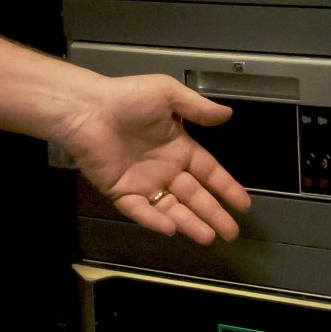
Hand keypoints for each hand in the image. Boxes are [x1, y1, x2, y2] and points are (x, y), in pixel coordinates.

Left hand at [50, 73, 253, 244]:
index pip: (208, 172)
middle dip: (214, 214)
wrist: (87, 109)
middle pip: (195, 196)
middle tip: (231, 233)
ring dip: (190, 223)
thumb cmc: (127, 98)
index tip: (243, 204)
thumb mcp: (167, 94)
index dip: (226, 188)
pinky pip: (141, 210)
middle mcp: (164, 168)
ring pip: (172, 208)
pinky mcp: (122, 192)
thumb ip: (197, 108)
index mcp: (178, 147)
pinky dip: (155, 220)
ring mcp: (143, 182)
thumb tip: (228, 114)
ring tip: (209, 237)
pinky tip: (172, 228)